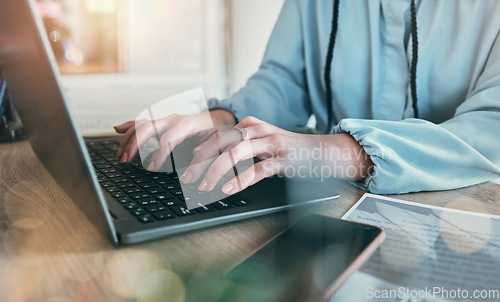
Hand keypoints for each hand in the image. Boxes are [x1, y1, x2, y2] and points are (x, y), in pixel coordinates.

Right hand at [114, 110, 235, 168]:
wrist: (218, 120)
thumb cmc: (218, 133)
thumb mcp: (218, 141)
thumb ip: (208, 148)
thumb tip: (194, 153)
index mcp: (189, 123)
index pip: (169, 138)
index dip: (159, 153)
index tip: (151, 168)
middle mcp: (174, 119)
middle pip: (149, 127)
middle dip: (135, 144)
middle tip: (127, 160)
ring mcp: (166, 120)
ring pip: (142, 124)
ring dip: (129, 138)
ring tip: (121, 155)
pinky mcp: (162, 123)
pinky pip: (142, 123)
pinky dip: (129, 126)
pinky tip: (117, 129)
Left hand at [180, 116, 373, 194]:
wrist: (321, 151)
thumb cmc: (287, 151)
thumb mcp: (258, 146)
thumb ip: (236, 149)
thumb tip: (206, 162)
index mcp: (247, 125)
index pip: (215, 136)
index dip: (197, 152)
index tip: (183, 168)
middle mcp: (256, 129)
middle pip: (220, 142)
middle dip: (199, 161)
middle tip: (186, 178)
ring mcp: (270, 142)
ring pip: (235, 153)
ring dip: (216, 171)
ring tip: (204, 187)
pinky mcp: (282, 157)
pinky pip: (257, 169)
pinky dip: (240, 180)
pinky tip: (228, 189)